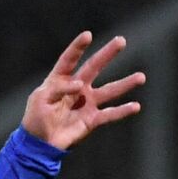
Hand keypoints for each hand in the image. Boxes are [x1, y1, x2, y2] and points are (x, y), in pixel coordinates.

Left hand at [20, 32, 145, 150]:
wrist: (40, 143)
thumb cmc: (36, 118)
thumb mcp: (41, 99)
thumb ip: (58, 89)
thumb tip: (80, 86)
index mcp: (60, 79)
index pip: (69, 59)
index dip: (78, 47)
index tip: (88, 35)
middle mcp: (77, 88)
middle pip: (94, 67)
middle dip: (107, 54)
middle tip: (121, 41)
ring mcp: (86, 103)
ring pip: (109, 90)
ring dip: (125, 84)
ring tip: (141, 77)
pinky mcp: (91, 119)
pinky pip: (109, 114)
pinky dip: (122, 111)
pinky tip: (135, 106)